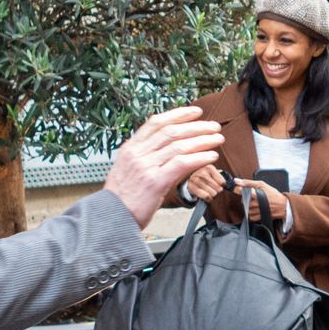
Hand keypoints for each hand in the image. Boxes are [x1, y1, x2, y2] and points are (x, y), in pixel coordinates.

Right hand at [103, 107, 226, 228]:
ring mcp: (146, 167)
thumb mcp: (128, 168)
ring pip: (179, 146)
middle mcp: (138, 154)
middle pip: (172, 132)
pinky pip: (181, 164)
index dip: (178, 114)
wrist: (110, 217)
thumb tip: (168, 146)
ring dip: (203, 141)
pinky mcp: (155, 182)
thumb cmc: (123, 196)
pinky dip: (199, 158)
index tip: (195, 112)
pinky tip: (211, 156)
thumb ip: (145, 155)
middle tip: (214, 126)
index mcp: (130, 147)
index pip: (156, 123)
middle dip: (196, 127)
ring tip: (217, 140)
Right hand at [185, 165, 226, 202]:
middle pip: (218, 188)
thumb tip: (238, 186)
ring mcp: (195, 179)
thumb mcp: (216, 175)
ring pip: (212, 193)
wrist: (192, 178)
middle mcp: (201, 172)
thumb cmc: (207, 177)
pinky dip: (208, 198)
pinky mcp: (191, 187)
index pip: (222, 182)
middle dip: (217, 190)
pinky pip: (205, 196)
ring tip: (209, 191)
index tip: (220, 184)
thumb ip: (228, 179)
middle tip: (213, 188)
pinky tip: (207, 196)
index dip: (222, 185)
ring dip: (212, 194)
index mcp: (209, 167)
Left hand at [236, 180, 289, 224]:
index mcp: (254, 193)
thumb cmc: (273, 194)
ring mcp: (255, 211)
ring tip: (257, 203)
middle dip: (246, 198)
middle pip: (243, 200)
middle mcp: (254, 203)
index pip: (240, 191)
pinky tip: (257, 209)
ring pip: (246, 208)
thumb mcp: (262, 185)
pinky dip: (252, 213)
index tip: (236, 188)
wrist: (283, 206)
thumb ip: (248, 182)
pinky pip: (249, 216)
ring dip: (249, 206)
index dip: (237, 190)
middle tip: (254, 197)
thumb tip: (236, 180)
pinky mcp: (258, 218)